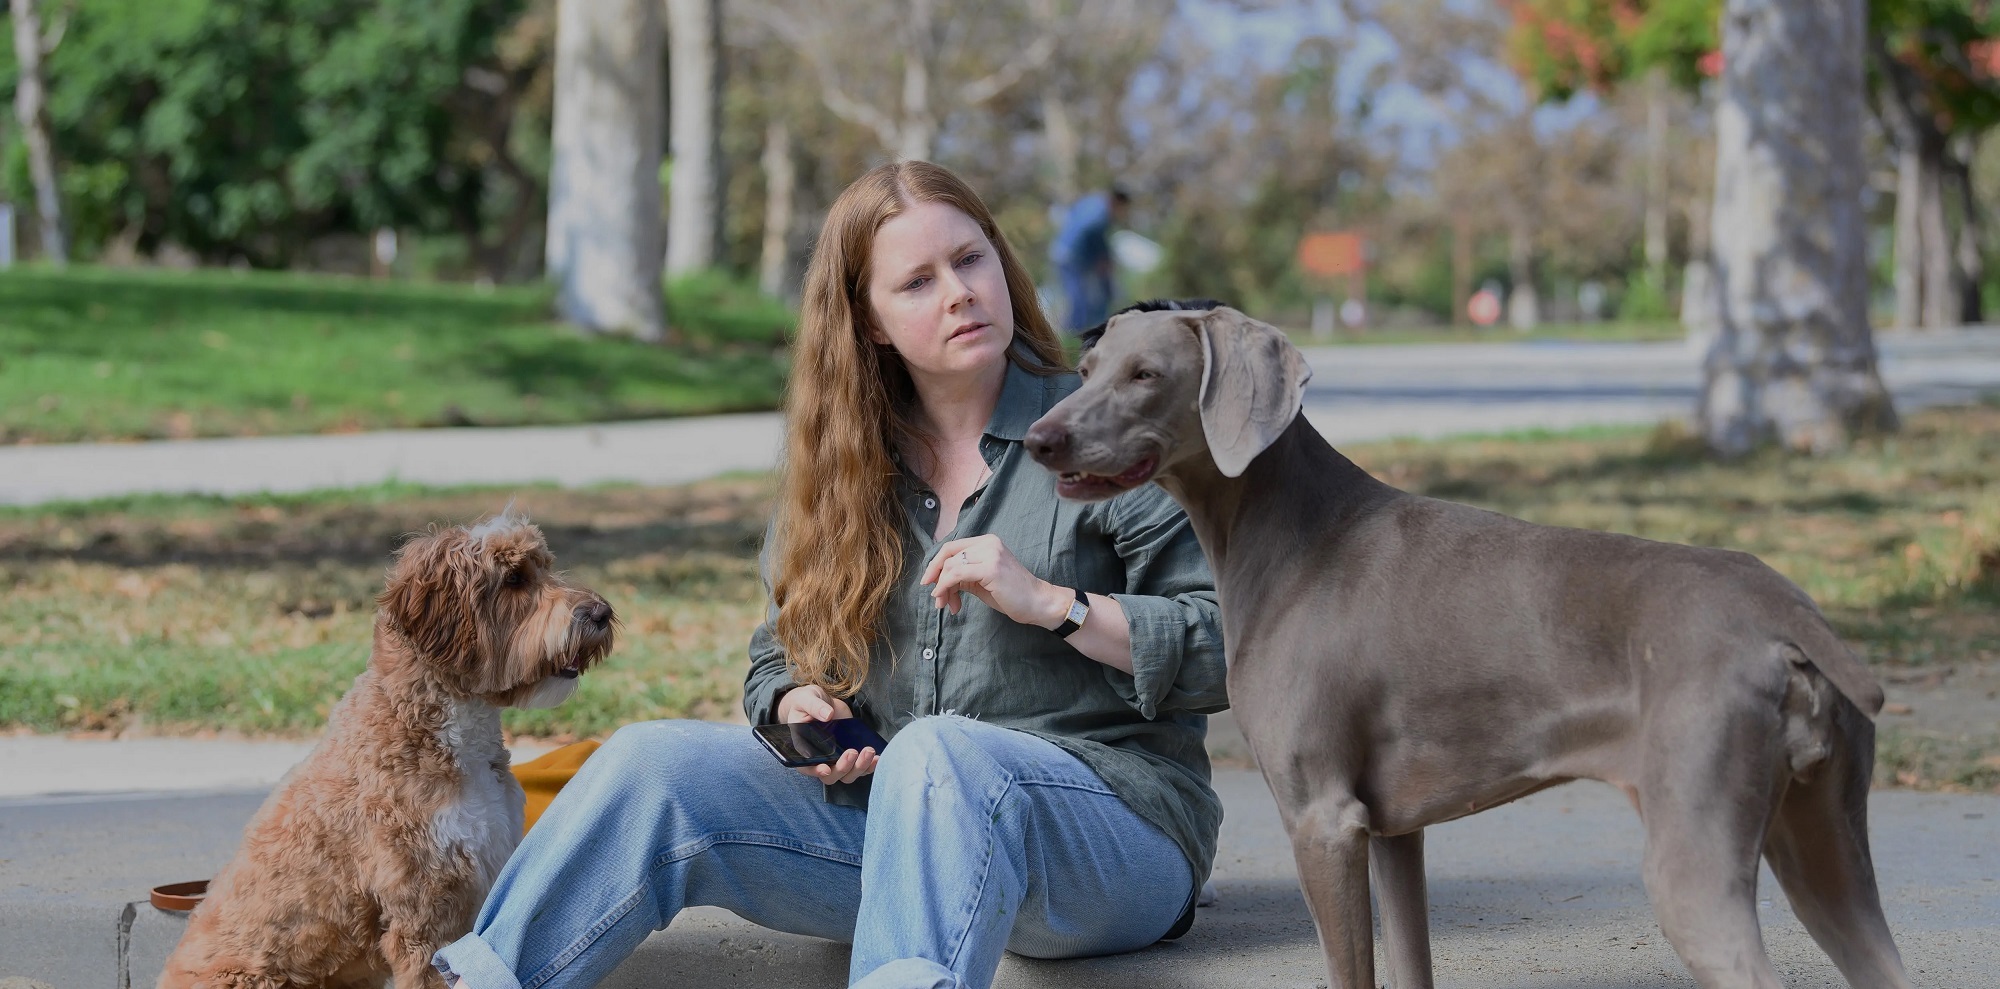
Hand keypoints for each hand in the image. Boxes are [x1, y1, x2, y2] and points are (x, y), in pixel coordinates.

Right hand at [776, 685, 877, 784]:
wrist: (820, 703)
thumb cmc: (806, 703)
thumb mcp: (806, 699)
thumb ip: (814, 706)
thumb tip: (827, 714)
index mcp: (804, 749)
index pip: (807, 767)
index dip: (815, 771)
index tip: (826, 768)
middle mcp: (820, 759)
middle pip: (831, 776)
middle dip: (843, 768)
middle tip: (852, 751)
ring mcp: (836, 759)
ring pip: (848, 774)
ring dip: (859, 768)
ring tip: (869, 751)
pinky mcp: (850, 755)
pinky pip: (861, 767)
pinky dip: (870, 766)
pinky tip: (878, 757)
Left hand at [922, 534, 1070, 629]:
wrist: (1037, 603)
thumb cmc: (1012, 594)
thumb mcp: (982, 580)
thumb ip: (963, 575)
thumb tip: (939, 581)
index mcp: (987, 542)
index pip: (952, 547)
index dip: (936, 564)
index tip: (929, 582)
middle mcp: (988, 543)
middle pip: (948, 554)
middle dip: (936, 576)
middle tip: (935, 597)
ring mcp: (990, 554)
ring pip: (950, 565)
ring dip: (942, 587)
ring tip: (945, 604)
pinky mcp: (991, 568)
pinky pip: (957, 574)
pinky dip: (946, 587)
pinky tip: (948, 600)